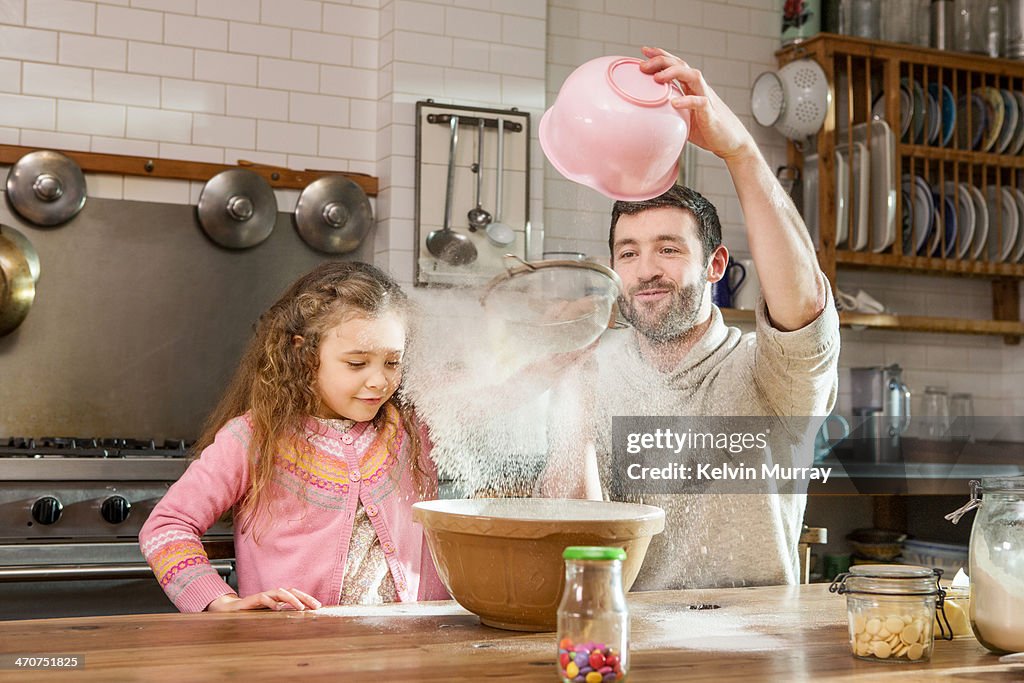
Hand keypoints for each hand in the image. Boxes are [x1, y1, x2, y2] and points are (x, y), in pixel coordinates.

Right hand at [206, 587, 321, 611]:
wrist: (233, 609)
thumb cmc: (254, 611)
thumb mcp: (271, 613)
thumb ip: (283, 613)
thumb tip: (300, 617)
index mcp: (279, 597)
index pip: (296, 594)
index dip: (308, 599)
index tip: (318, 606)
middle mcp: (273, 594)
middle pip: (292, 591)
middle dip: (305, 598)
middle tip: (315, 606)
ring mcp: (264, 595)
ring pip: (280, 593)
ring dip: (292, 599)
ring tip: (300, 607)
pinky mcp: (253, 599)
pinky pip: (264, 598)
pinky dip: (271, 603)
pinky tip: (277, 609)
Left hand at [638, 46, 755, 160]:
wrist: (730, 142)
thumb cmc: (706, 130)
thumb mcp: (683, 118)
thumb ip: (669, 112)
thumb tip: (647, 117)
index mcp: (691, 88)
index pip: (676, 65)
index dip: (661, 56)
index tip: (644, 50)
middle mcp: (699, 88)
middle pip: (681, 65)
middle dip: (662, 61)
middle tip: (642, 64)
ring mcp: (706, 98)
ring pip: (692, 76)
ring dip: (674, 73)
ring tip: (657, 77)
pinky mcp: (710, 114)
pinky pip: (700, 102)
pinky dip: (687, 100)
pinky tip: (674, 102)